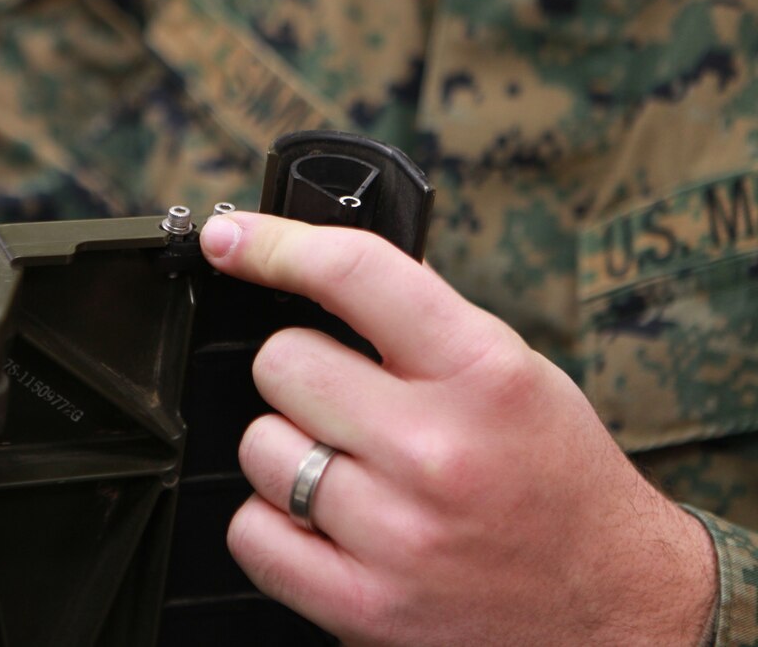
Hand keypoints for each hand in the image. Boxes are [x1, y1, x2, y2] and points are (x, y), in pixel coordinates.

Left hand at [200, 212, 716, 645]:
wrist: (613, 605)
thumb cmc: (558, 479)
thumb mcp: (516, 372)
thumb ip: (424, 320)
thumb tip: (327, 267)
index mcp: (481, 372)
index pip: (354, 274)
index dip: (272, 244)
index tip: (231, 239)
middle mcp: (435, 449)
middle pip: (281, 364)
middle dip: (303, 376)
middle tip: (347, 402)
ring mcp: (394, 533)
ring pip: (260, 448)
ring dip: (290, 452)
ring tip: (351, 471)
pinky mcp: (361, 606)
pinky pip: (251, 534)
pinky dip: (274, 524)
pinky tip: (327, 524)